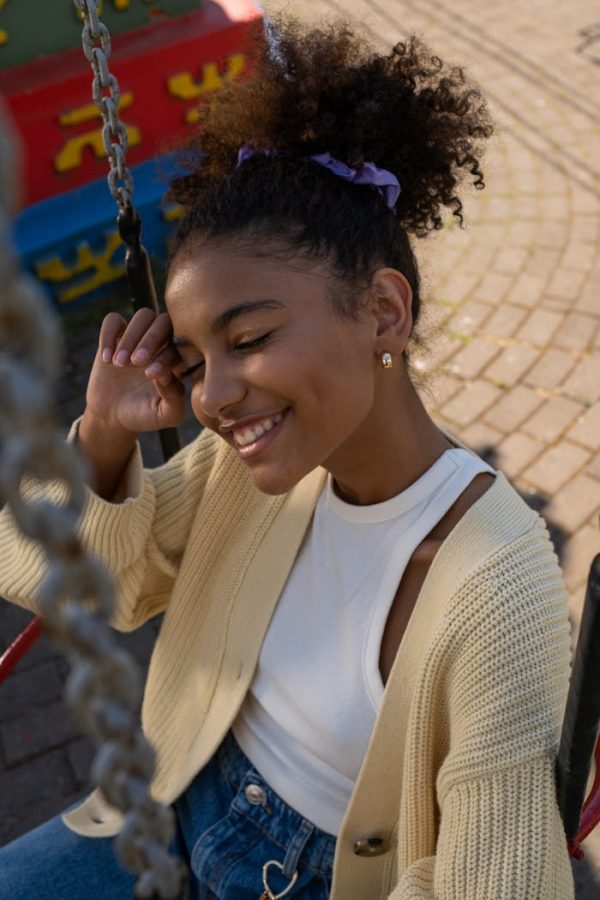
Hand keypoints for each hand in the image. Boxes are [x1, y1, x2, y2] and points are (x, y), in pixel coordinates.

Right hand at [84, 309, 185, 434]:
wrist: (114, 416)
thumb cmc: (146, 415)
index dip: (166, 356)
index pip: (180, 344)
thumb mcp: (165, 415)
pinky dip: (108, 335)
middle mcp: (162, 343)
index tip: (150, 375)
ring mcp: (139, 337)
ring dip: (131, 337)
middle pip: (164, 322)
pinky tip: (106, 359)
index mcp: (179, 358)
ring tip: (120, 364)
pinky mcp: (115, 336)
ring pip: (143, 315)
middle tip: (136, 364)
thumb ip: (174, 398)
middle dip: (150, 340)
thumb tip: (167, 374)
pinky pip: (113, 319)